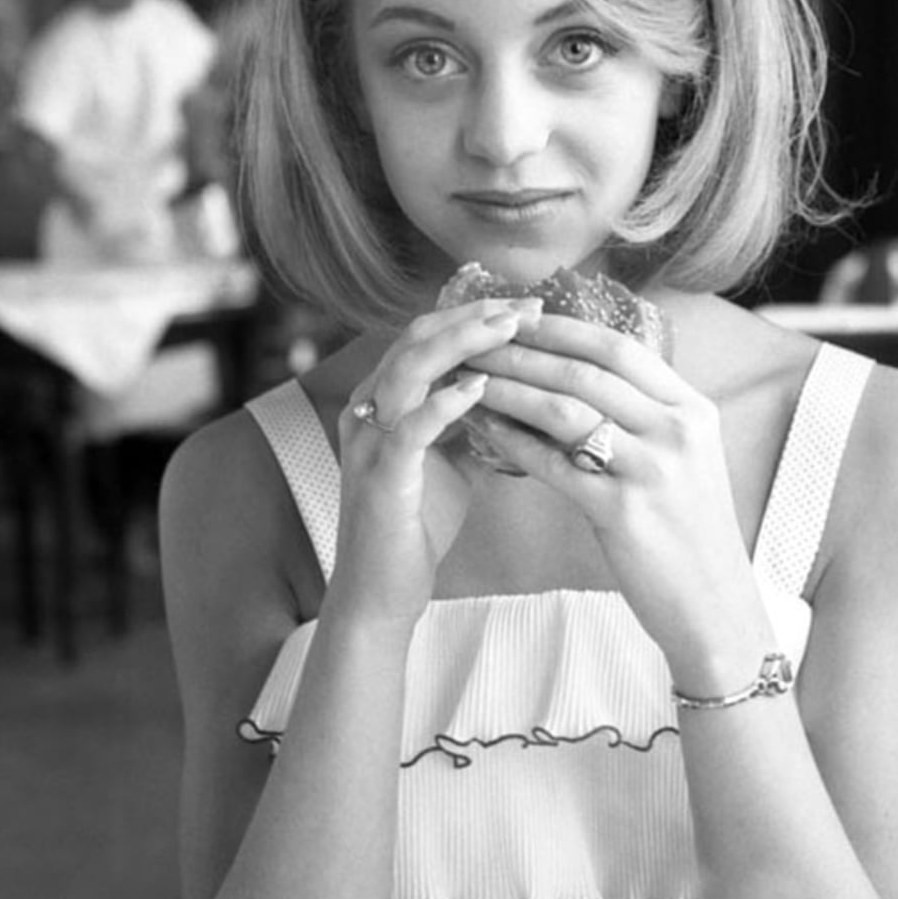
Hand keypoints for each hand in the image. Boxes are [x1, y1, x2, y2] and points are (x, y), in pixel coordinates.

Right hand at [332, 298, 542, 625]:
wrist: (382, 591)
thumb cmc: (416, 525)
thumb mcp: (452, 460)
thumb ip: (472, 422)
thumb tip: (520, 393)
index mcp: (384, 400)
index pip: (426, 334)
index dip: (475, 313)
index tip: (527, 307)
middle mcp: (369, 409)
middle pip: (417, 336)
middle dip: (475, 315)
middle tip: (528, 307)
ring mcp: (369, 440)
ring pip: (409, 369)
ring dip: (462, 343)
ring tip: (509, 329)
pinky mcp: (379, 475)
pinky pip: (410, 427)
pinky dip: (445, 402)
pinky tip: (482, 388)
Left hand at [465, 315, 759, 666]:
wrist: (714, 607)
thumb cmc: (689, 532)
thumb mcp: (685, 459)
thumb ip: (644, 416)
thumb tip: (579, 376)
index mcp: (693, 410)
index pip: (620, 349)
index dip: (563, 329)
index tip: (519, 319)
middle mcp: (677, 431)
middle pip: (586, 372)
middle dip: (523, 351)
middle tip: (476, 342)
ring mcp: (652, 470)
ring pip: (565, 410)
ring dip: (509, 388)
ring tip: (469, 378)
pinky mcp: (623, 512)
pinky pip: (554, 465)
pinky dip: (514, 442)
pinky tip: (485, 430)